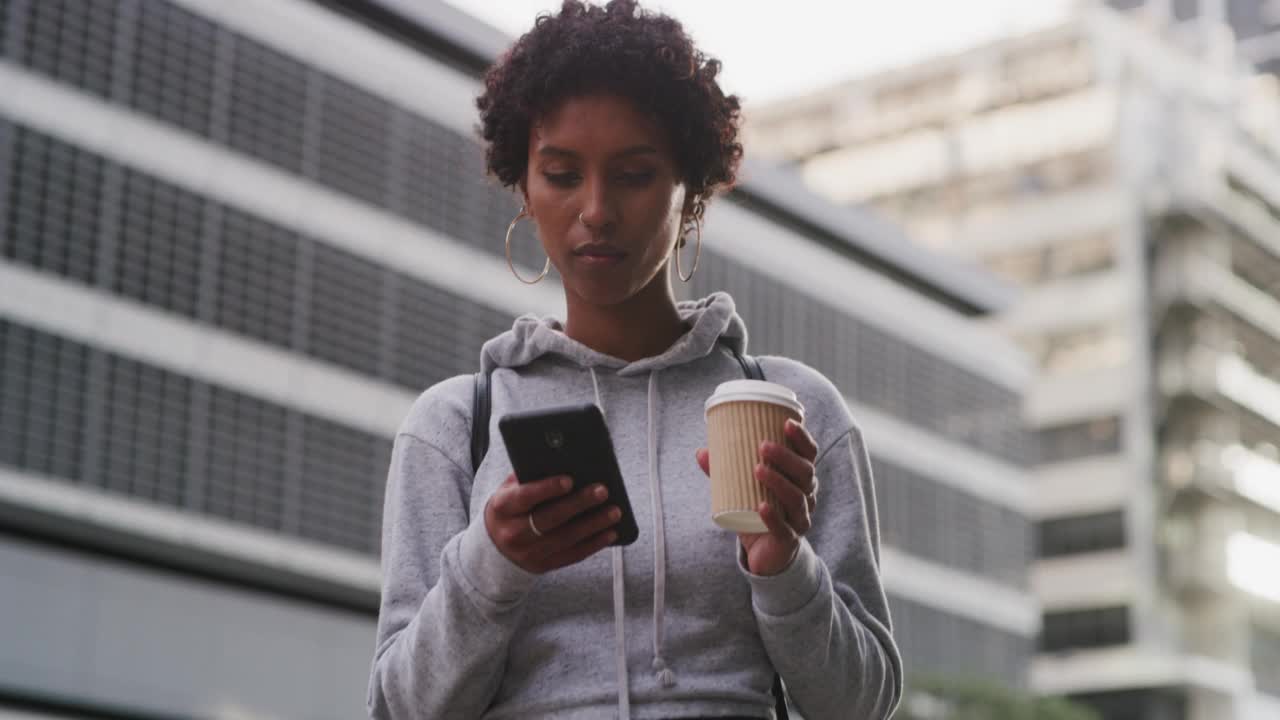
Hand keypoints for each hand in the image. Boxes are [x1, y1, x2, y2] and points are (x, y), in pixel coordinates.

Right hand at [485, 473, 621, 573]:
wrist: (494, 544)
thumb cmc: (511, 506)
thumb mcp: (511, 488)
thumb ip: (531, 476)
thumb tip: (565, 458)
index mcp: (502, 508)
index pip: (524, 497)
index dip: (547, 489)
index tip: (569, 480)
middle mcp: (513, 533)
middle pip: (549, 518)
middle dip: (579, 504)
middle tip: (602, 491)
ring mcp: (527, 553)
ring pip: (565, 538)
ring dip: (593, 525)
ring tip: (614, 511)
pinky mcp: (542, 566)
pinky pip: (572, 556)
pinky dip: (594, 544)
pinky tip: (610, 533)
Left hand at [696, 419, 818, 575]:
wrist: (767, 553)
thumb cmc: (758, 510)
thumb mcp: (743, 489)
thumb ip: (724, 472)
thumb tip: (701, 452)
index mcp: (800, 478)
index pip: (809, 454)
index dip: (802, 438)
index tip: (786, 423)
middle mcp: (807, 495)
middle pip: (805, 472)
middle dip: (786, 457)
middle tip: (763, 446)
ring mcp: (800, 518)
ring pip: (797, 498)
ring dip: (778, 482)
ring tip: (757, 469)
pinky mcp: (790, 539)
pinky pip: (785, 528)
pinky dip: (773, 517)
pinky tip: (761, 507)